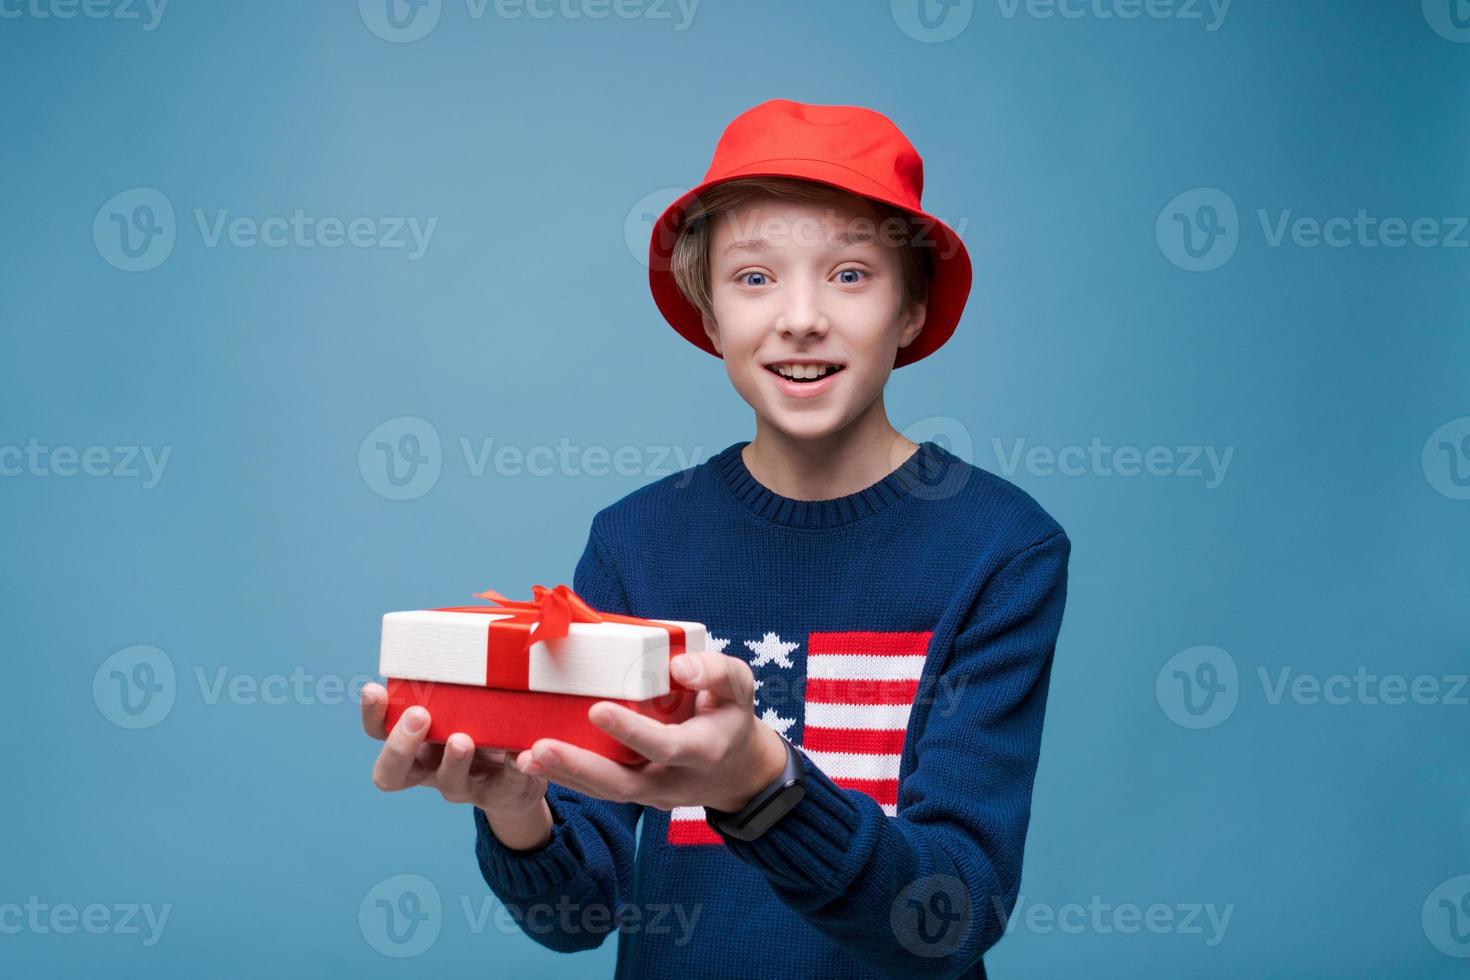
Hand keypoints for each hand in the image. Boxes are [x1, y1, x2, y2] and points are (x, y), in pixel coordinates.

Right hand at [359, 682, 547, 819]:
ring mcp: (462, 785)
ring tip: (462, 739)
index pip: (379, 732)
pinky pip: (505, 785)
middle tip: (418, 715)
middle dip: (400, 745)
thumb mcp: (465, 700)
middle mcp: (429, 768)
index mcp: (414, 742)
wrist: (522, 770)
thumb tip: (452, 630)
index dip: (373, 715)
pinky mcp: (499, 793)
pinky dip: (512, 769)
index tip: (374, 689)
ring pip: (448, 783)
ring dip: (453, 761)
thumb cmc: (484, 723)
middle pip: (393, 773)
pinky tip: (518, 751)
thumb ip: (454, 680)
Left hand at [513, 651, 789, 812]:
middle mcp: (674, 781)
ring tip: (525, 757)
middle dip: (580, 767)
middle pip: (623, 783)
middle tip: (539, 748)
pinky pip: (599, 790)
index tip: (597, 710)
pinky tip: (533, 762)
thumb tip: (678, 667)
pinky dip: (567, 778)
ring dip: (565, 776)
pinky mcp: (635, 794)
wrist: (737, 770)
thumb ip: (716, 671)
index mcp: (702, 751)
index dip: (632, 732)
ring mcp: (652, 793)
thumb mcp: (739, 687)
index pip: (665, 746)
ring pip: (605, 793)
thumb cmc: (731, 717)